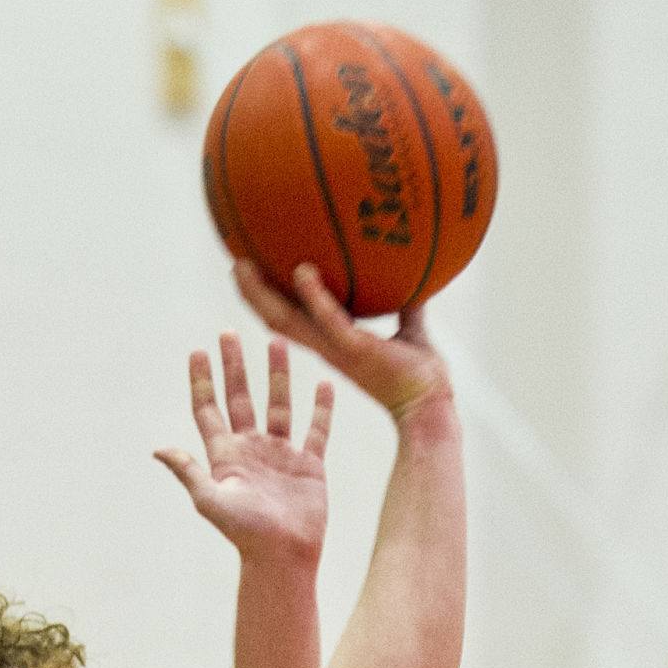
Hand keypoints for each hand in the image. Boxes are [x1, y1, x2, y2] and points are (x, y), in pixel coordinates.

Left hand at [155, 333, 331, 563]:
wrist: (283, 556)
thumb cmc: (245, 533)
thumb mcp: (211, 500)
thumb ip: (188, 472)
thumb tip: (158, 450)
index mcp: (225, 456)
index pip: (209, 411)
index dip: (201, 381)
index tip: (197, 351)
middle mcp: (251, 450)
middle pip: (240, 399)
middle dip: (234, 366)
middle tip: (228, 333)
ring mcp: (281, 456)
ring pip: (279, 405)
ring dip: (277, 375)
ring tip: (276, 342)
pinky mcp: (309, 465)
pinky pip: (316, 429)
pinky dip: (321, 408)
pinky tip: (324, 383)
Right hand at [233, 260, 452, 424]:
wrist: (431, 403)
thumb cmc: (423, 375)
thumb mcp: (412, 330)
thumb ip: (407, 306)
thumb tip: (416, 278)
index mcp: (333, 345)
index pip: (292, 321)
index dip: (271, 300)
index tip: (256, 274)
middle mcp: (327, 349)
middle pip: (277, 320)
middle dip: (253, 294)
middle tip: (236, 264)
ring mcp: (337, 351)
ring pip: (286, 322)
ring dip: (261, 294)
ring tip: (242, 266)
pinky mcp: (355, 351)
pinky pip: (328, 320)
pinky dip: (314, 297)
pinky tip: (302, 271)